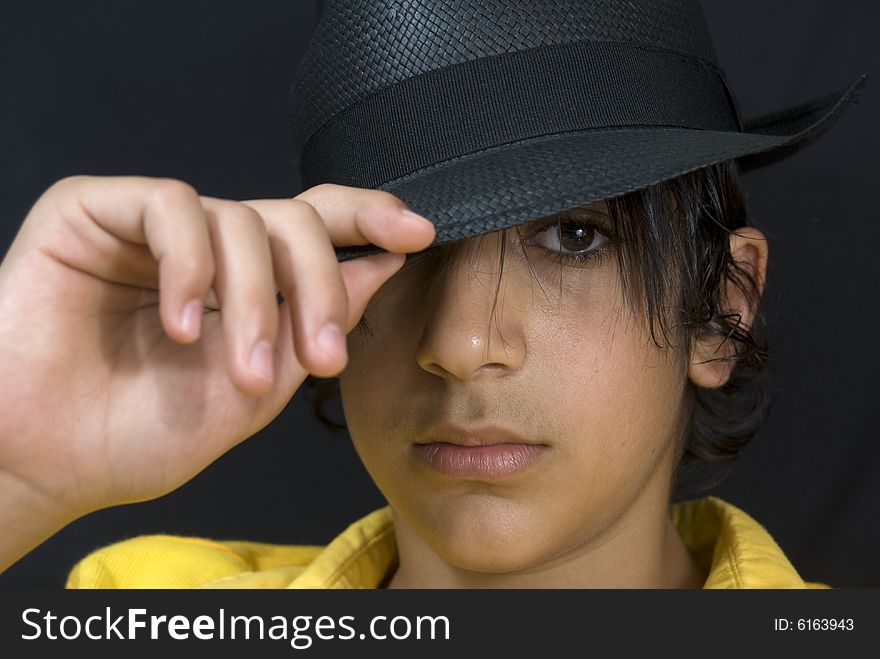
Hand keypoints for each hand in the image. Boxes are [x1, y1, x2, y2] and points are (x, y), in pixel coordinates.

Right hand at [0, 176, 433, 527]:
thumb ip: (312, 327)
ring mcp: (152, 228)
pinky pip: (170, 206)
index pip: (315, 227)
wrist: (46, 462)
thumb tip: (378, 268)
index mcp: (244, 284)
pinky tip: (181, 323)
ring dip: (254, 301)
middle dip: (321, 286)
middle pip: (293, 219)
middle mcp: (206, 248)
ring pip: (240, 216)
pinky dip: (191, 267)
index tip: (416, 234)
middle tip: (322, 358)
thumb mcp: (254, 389)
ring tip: (241, 370)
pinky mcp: (95, 211)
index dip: (368, 219)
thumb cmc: (139, 434)